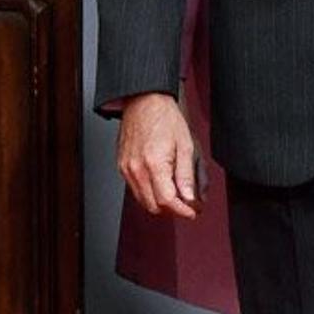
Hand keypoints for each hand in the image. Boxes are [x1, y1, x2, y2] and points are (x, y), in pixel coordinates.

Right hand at [117, 92, 201, 218]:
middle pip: (154, 206)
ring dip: (160, 203)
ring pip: (143, 201)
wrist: (144, 101)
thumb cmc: (165, 118)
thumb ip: (187, 175)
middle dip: (172, 210)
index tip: (192, 212)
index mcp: (154, 164)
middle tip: (187, 204)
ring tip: (176, 195)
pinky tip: (161, 184)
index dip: (182, 210)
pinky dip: (148, 193)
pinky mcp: (121, 166)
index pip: (167, 201)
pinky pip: (135, 189)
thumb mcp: (185, 145)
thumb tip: (190, 197)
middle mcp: (136, 169)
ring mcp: (126, 169)